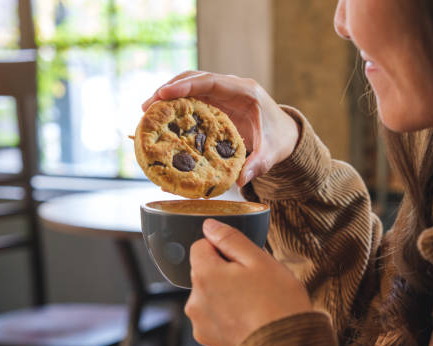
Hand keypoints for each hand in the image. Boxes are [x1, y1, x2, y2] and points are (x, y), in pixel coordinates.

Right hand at [142, 71, 299, 185]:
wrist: (286, 134)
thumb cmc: (279, 140)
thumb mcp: (272, 154)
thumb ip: (258, 165)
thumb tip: (240, 181)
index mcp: (246, 92)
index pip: (212, 81)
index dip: (187, 85)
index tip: (164, 94)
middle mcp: (231, 88)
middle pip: (195, 79)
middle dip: (169, 90)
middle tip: (146, 107)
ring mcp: (222, 94)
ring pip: (190, 87)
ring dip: (168, 97)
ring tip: (146, 112)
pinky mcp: (216, 103)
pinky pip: (192, 100)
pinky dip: (176, 107)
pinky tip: (160, 120)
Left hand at [185, 219, 311, 345]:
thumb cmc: (278, 305)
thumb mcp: (259, 260)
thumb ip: (230, 239)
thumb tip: (210, 226)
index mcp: (204, 276)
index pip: (200, 246)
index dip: (223, 247)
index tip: (243, 259)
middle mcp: (195, 301)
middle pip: (205, 273)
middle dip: (225, 273)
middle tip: (255, 282)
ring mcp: (202, 325)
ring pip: (211, 297)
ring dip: (227, 296)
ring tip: (256, 304)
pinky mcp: (211, 343)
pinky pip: (218, 320)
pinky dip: (231, 317)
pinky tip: (252, 320)